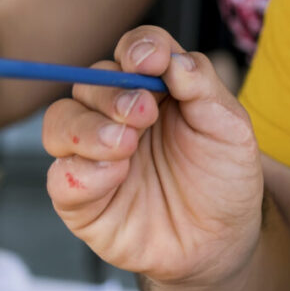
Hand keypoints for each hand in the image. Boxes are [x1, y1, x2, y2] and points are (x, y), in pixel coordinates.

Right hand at [44, 26, 263, 285]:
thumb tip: (171, 58)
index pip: (132, 51)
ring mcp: (95, 156)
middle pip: (90, 81)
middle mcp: (117, 116)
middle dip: (112, 93)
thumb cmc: (224, 178)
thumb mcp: (230, 127)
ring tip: (126, 144)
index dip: (137, 49)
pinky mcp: (82, 199)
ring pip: (60, 121)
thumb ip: (202, 85)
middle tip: (144, 114)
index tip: (150, 61)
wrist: (223, 241)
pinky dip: (83, 172)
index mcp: (154, 89)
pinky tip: (115, 176)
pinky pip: (60, 178)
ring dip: (87, 127)